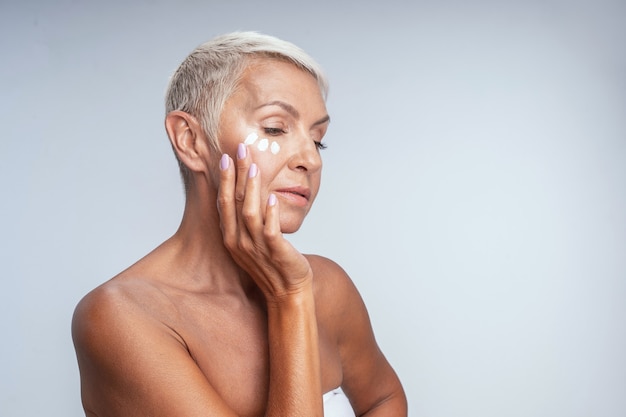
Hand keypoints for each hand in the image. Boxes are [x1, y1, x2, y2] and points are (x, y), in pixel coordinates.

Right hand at [217, 143, 312, 301]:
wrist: (287, 292)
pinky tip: (274, 197)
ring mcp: (256, 248)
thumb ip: (247, 220)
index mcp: (231, 237)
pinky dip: (271, 213)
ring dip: (251, 189)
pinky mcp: (275, 252)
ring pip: (249, 213)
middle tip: (239, 150)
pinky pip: (270, 230)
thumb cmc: (271, 264)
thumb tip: (247, 193)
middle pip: (233, 202)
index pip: (224, 203)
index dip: (224, 179)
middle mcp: (239, 241)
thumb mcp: (253, 240)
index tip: (226, 157)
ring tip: (255, 168)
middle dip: (235, 175)